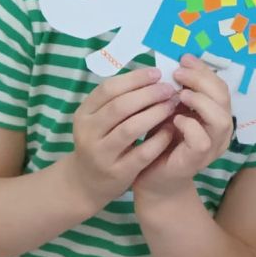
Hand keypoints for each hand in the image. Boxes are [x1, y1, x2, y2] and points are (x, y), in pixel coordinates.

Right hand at [67, 67, 176, 209]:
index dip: (134, 79)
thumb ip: (120, 99)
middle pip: (119, 107)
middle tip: (169, 88)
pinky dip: (159, 139)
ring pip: (130, 128)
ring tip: (172, 105)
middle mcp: (88, 133)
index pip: (108, 89)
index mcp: (84, 114)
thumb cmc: (102, 141)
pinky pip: (142, 153)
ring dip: (155, 113)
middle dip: (148, 94)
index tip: (157, 73)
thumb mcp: (100, 119)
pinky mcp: (117, 172)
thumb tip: (152, 75)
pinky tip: (171, 129)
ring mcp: (101, 154)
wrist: (87, 182)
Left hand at [134, 55, 233, 198]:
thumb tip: (179, 61)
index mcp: (217, 113)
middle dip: (201, 80)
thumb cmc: (162, 139)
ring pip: (220, 118)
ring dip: (200, 101)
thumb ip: (180, 90)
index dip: (204, 70)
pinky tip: (174, 119)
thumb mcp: (172, 108)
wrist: (153, 178)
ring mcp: (213, 146)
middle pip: (224, 97)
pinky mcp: (198, 160)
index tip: (184, 58)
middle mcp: (221, 130)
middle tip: (178, 73)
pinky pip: (201, 140)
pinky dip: (189, 125)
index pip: (220, 85)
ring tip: (179, 94)